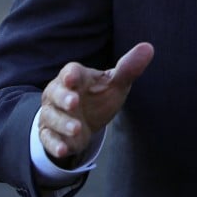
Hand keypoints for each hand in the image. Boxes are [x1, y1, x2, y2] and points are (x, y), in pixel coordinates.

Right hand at [38, 42, 153, 166]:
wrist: (84, 121)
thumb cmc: (99, 96)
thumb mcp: (115, 83)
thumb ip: (128, 68)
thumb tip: (148, 47)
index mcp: (74, 77)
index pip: (70, 72)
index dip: (71, 74)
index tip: (73, 77)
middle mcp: (58, 93)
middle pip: (56, 93)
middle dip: (64, 98)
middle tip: (74, 103)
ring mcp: (52, 114)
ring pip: (52, 117)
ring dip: (63, 123)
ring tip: (77, 128)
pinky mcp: (50, 134)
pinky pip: (48, 138)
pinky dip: (54, 144)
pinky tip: (63, 149)